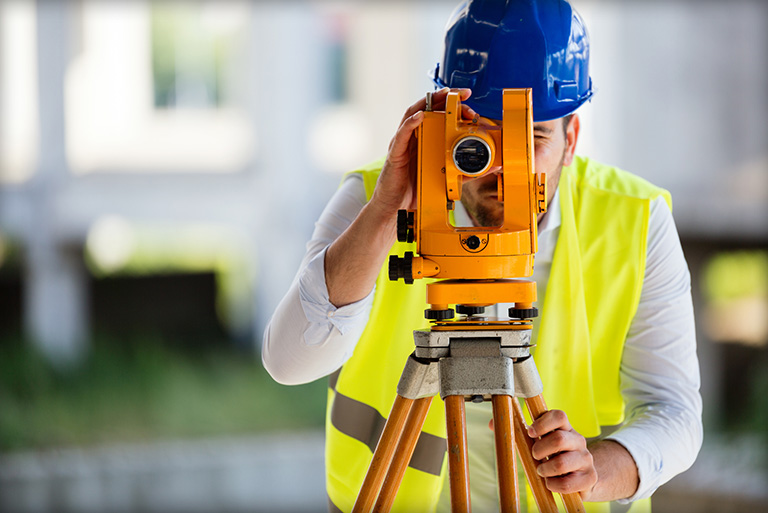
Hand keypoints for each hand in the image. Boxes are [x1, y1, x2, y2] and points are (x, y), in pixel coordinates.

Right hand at [369, 88, 477, 216]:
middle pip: (428, 109)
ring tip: (443, 95)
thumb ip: (465, 171)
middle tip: (463, 96)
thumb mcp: (446, 178)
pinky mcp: (395, 153)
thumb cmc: (415, 191)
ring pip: (414, 114)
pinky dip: (411, 123)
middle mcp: (413, 138)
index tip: (469, 100)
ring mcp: (403, 143)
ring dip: (429, 102)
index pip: (438, 116)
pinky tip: (420, 116)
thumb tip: (489, 167)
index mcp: (425, 141)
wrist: (396, 207)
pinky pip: (402, 134)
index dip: (453, 105)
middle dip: (445, 98)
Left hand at [527, 410, 597, 497]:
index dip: (542, 423)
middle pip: (559, 439)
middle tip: (535, 456)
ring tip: (542, 471)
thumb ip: (536, 437)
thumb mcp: (547, 443)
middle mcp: (579, 441)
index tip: (530, 433)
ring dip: (545, 469)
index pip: (559, 416)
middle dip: (540, 449)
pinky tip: (550, 482)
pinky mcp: (590, 477)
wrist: (582, 477)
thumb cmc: (556, 457)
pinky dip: (552, 484)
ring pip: (561, 463)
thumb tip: (516, 430)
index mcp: (567, 428)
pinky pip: (566, 483)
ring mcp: (586, 459)